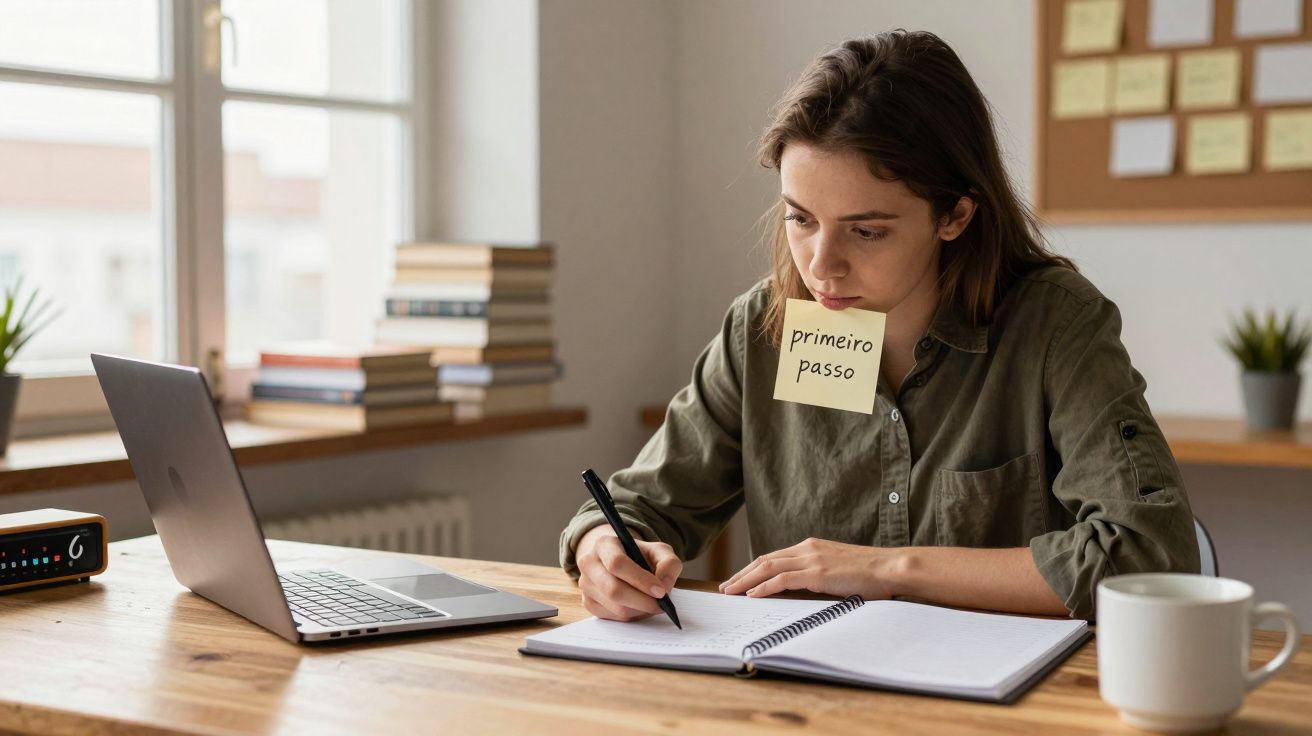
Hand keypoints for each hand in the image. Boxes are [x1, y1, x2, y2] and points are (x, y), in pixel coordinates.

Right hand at [575, 525, 682, 621]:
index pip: (616, 563)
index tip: (661, 591)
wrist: (621, 563)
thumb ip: (668, 563)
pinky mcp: (588, 603)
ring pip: (615, 607)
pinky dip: (632, 615)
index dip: (640, 579)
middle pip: (614, 589)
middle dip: (642, 601)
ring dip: (640, 609)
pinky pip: (613, 617)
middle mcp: (589, 563)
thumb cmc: (639, 556)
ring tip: (653, 603)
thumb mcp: (658, 551)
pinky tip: (639, 606)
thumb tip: (664, 585)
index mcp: (604, 544)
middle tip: (662, 604)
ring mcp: (586, 585)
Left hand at [718, 537, 903, 599]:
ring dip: (746, 580)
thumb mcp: (838, 570)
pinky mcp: (817, 573)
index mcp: (812, 547)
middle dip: (742, 574)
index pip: (774, 557)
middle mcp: (807, 549)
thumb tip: (804, 590)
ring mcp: (811, 559)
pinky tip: (751, 595)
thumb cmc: (870, 574)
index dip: (753, 568)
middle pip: (764, 560)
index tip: (739, 580)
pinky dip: (763, 587)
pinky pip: (782, 579)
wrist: (890, 568)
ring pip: (768, 568)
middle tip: (726, 587)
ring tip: (730, 592)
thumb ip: (820, 575)